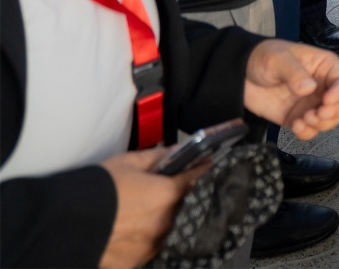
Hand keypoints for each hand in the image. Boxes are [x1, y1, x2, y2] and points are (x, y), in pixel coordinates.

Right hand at [99, 147, 203, 268]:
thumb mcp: (126, 163)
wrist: (63, 224)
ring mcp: (151, 244)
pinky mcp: (135, 262)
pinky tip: (125, 233)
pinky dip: (140, 240)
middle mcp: (165, 221)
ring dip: (156, 220)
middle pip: (177, 205)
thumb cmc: (96, 188)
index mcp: (167, 194)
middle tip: (151, 193)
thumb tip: (176, 150)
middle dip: (169, 198)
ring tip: (134, 215)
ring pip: (163, 228)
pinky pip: (146, 247)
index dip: (198, 169)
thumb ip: (157, 156)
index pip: (193, 178)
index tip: (205, 164)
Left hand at [242, 40, 338, 140]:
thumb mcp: (278, 59)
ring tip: (304, 120)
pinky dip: (307, 132)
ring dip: (321, 124)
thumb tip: (308, 89)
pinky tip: (296, 125)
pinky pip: (310, 130)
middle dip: (333, 112)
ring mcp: (309, 103)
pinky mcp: (296, 117)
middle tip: (318, 114)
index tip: (328, 100)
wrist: (238, 73)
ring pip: (329, 119)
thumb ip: (294, 73)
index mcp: (323, 66)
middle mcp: (320, 86)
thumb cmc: (262, 57)